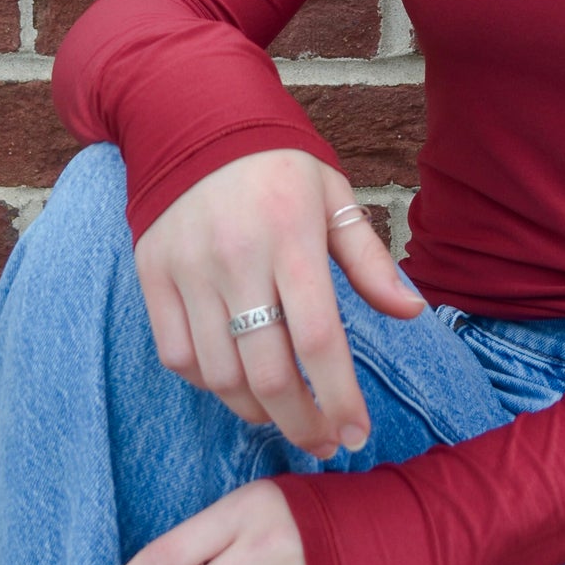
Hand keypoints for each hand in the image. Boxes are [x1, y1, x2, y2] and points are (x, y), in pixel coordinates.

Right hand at [134, 148, 426, 458]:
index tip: (356, 434)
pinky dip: (208, 383)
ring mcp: (189, 271)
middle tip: (325, 443)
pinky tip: (235, 382)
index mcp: (292, 238)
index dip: (339, 398)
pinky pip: (178, 356)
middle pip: (268, 373)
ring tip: (286, 417)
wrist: (195, 120)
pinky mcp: (153, 276)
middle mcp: (237, 259)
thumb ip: (370, 260)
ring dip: (257, 413)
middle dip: (302, 424)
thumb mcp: (333, 197)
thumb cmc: (278, 166)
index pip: (319, 339)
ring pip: (220, 376)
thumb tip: (412, 312)